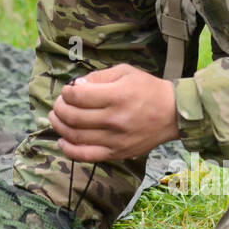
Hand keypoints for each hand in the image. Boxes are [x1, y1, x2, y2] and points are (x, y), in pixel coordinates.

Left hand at [49, 64, 179, 162]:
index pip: (78, 97)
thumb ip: (98, 77)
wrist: (173, 114)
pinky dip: (69, 150)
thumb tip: (75, 86)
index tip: (67, 90)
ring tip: (55, 118)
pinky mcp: (117, 153)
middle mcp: (115, 120)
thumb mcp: (125, 72)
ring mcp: (115, 140)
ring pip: (76, 136)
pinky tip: (62, 141)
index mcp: (117, 96)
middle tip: (59, 104)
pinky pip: (86, 156)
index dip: (66, 93)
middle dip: (59, 108)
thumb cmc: (148, 89)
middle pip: (73, 117)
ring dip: (59, 127)